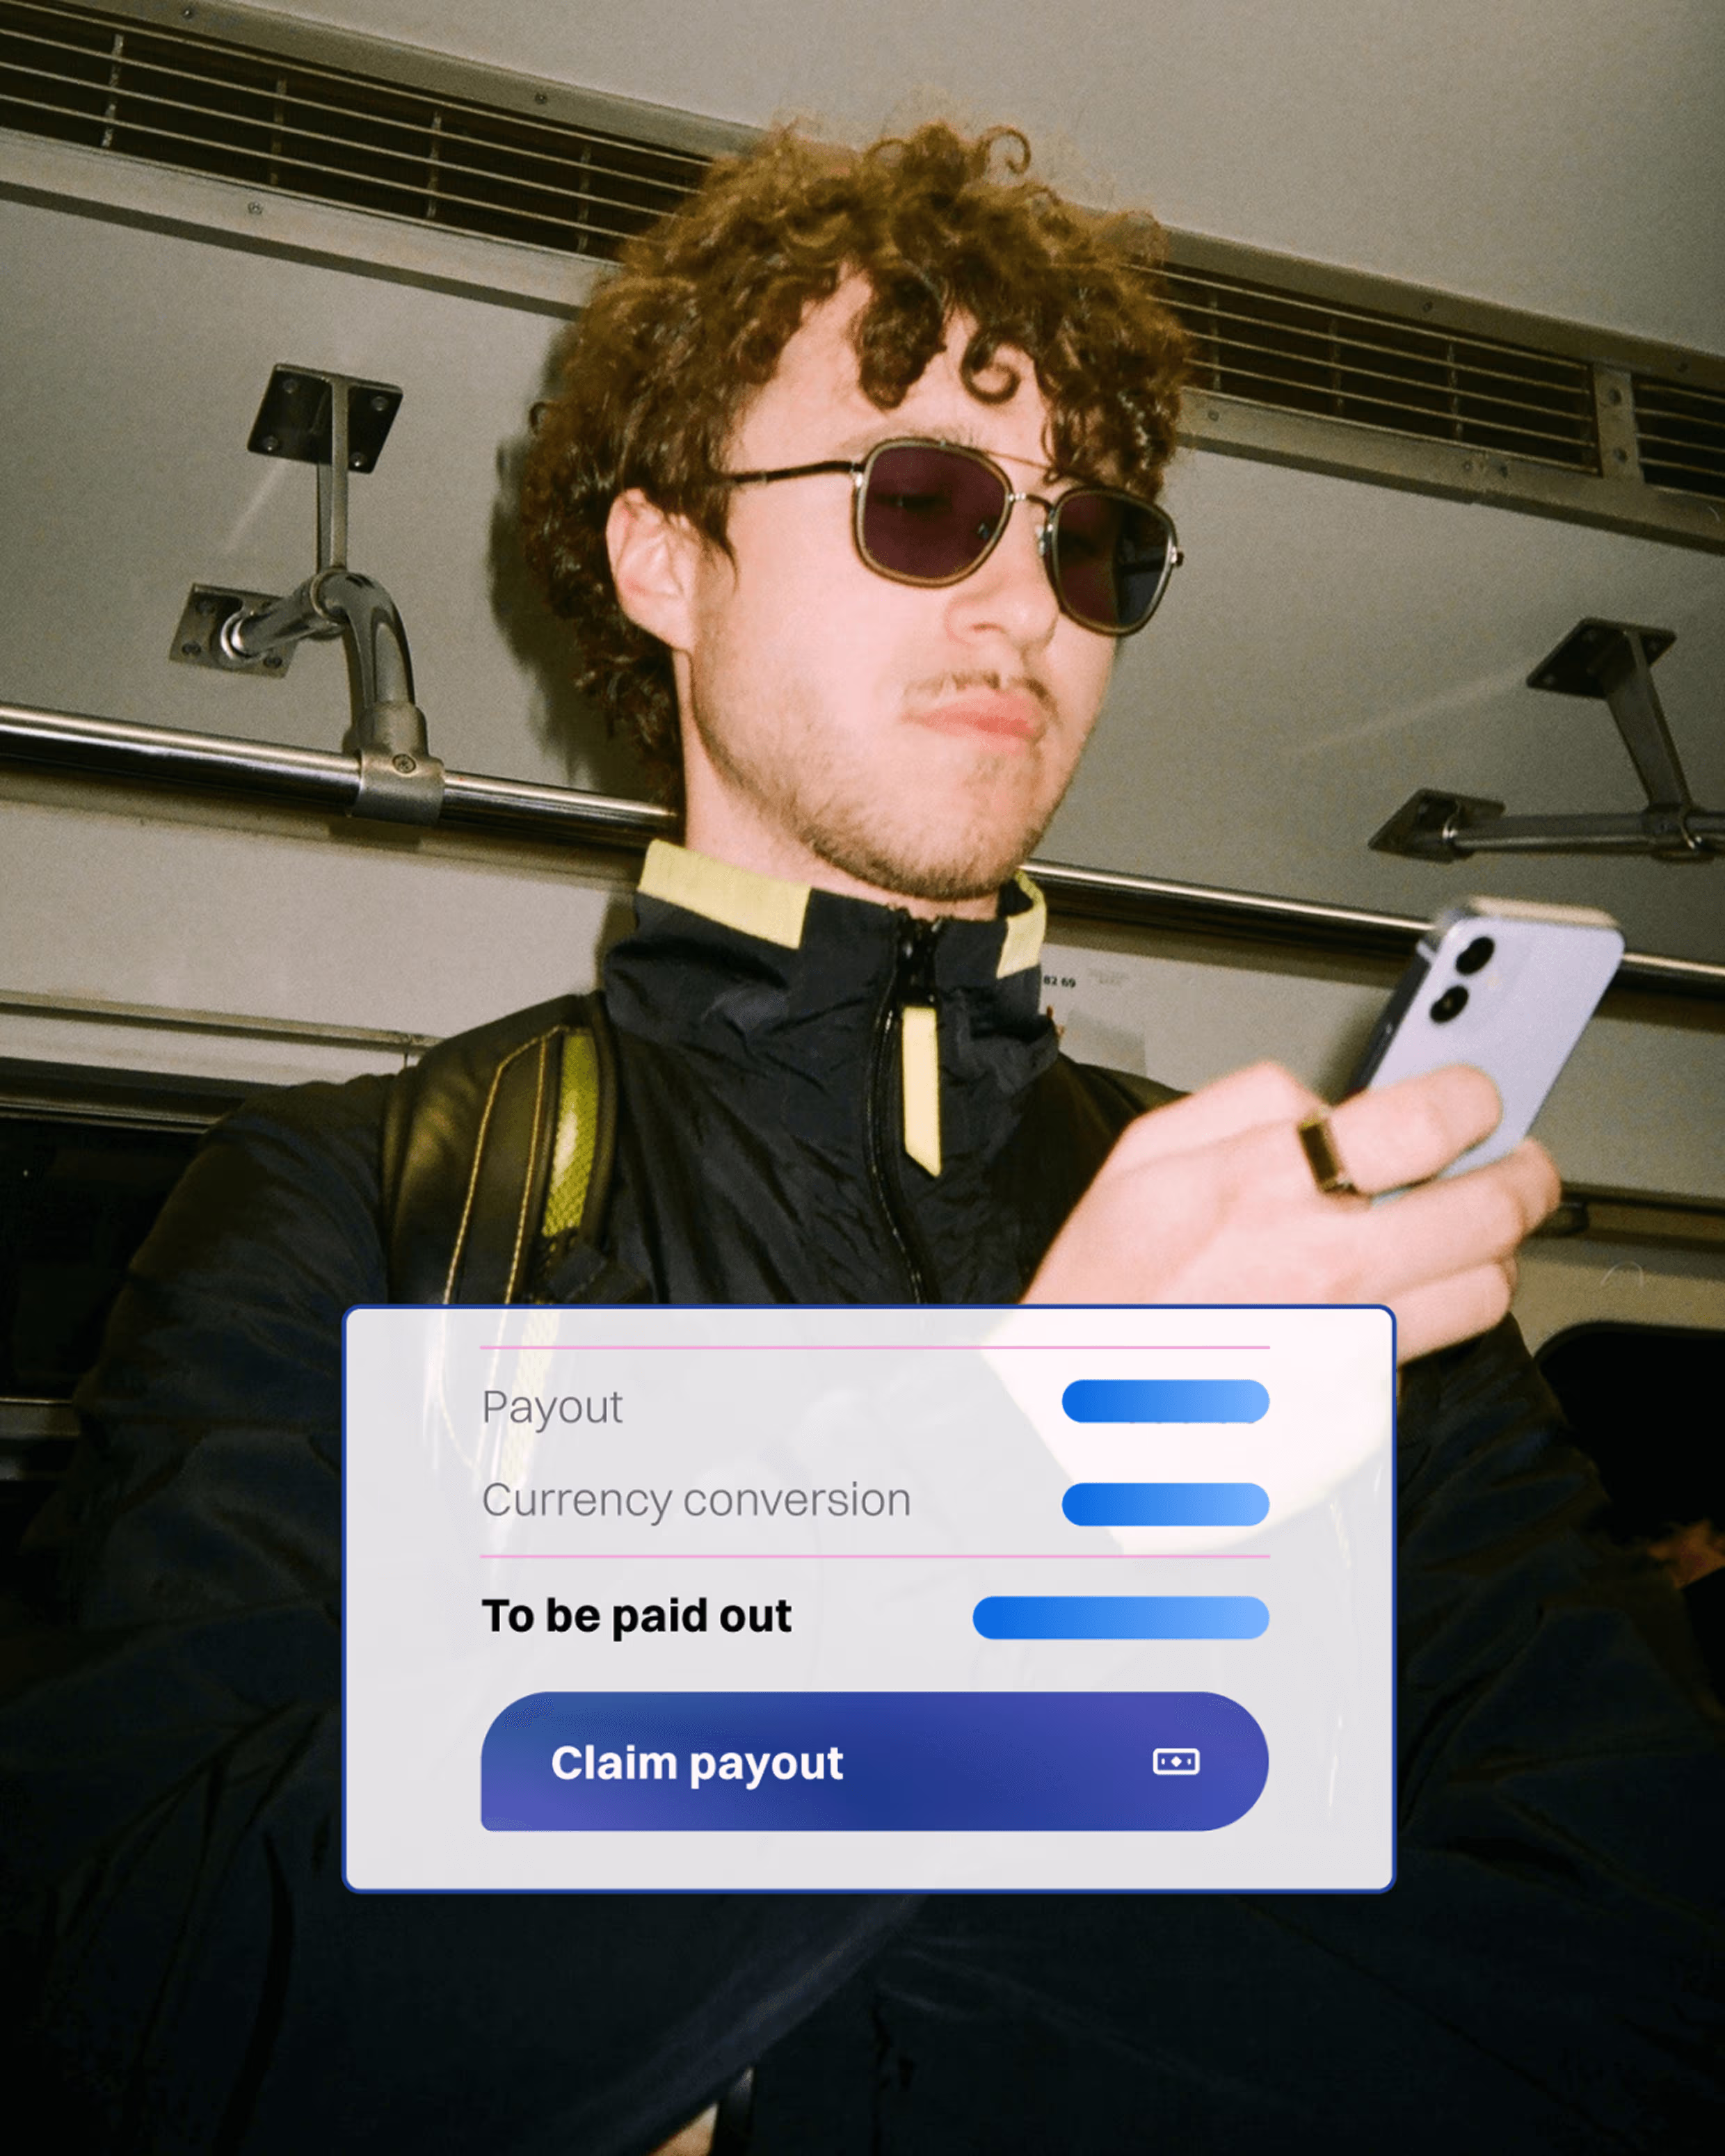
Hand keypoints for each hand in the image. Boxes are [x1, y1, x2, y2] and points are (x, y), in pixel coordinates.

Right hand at [1024, 1062, 1559, 1363]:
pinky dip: (1416, 1326)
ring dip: (1486, 1256)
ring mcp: (1351, 1346)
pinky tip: (1376, 1310)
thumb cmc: (1099, 1296)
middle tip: (1518, 1167)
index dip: (1471, 1099)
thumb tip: (1326, 1102)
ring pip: (1484, 1292)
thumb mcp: (1140, 1157)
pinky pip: (1425, 1353)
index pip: (1429, 1121)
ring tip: (1462, 1238)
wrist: (1073, 1420)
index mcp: (1268, 1187)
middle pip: (1491, 1212)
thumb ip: (1244, 1103)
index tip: (1472, 1101)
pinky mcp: (1360, 1409)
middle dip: (1523, 1178)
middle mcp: (1322, 1267)